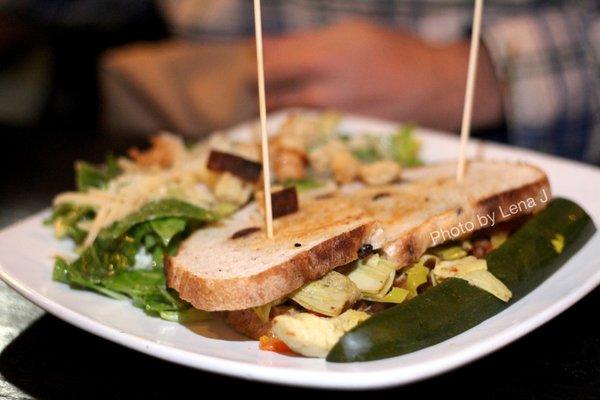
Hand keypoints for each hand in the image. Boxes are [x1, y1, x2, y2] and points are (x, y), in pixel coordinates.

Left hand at [252, 20, 502, 131]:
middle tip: (248, 82)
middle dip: (254, 88)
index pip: (266, 64)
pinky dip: (293, 120)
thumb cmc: (391, 53)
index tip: (243, 61)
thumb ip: (301, 45)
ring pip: (283, 115)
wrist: (435, 89)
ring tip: (273, 97)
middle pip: (267, 95)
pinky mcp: (338, 137)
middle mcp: (325, 92)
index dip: (248, 63)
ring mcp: (330, 119)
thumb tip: (260, 48)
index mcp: (327, 57)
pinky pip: (303, 129)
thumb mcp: (348, 34)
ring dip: (271, 106)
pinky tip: (298, 113)